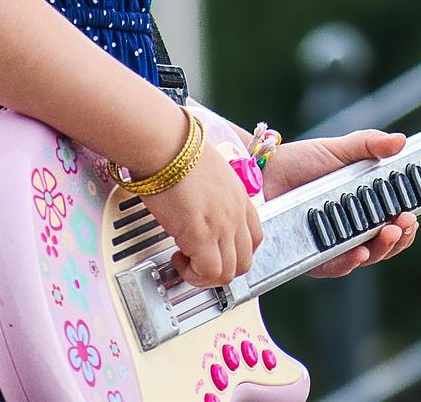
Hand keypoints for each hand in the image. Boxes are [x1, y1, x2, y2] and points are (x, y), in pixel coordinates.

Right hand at [142, 142, 263, 288]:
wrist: (166, 145)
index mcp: (240, 197)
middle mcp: (236, 213)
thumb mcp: (208, 171)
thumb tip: (199, 204)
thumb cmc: (178, 152)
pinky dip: (193, 274)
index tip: (217, 252)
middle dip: (221, 269)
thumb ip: (213, 192)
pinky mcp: (201, 235)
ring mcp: (222, 225)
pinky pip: (208, 272)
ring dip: (205, 275)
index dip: (235, 252)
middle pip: (244, 261)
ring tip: (185, 261)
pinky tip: (177, 259)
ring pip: (228, 272)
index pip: (254, 238)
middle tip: (198, 262)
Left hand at [261, 130, 418, 277]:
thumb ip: (370, 144)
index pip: (393, 222)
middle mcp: (351, 230)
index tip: (414, 214)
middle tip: (405, 223)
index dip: (407, 224)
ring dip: (382, 248)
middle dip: (399, 237)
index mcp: (364, 207)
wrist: (264, 172)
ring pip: (365, 257)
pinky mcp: (311, 257)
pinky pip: (334, 266)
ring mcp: (332, 245)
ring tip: (389, 232)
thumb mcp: (340, 149)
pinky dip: (350, 261)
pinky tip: (360, 252)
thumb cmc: (302, 161)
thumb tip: (401, 141)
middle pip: (384, 244)